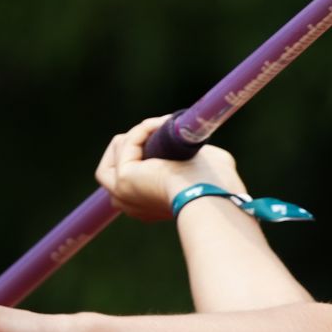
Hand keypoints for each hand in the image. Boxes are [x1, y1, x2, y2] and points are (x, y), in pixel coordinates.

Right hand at [96, 114, 245, 222]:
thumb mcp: (204, 164)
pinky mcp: (123, 180)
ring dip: (140, 132)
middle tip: (160, 130)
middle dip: (135, 140)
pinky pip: (124, 144)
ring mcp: (123, 193)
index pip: (131, 174)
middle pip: (116, 160)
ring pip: (117, 150)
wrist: (210, 194)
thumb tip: (190, 137)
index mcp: (149, 205)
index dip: (142, 151)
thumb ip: (193, 152)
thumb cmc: (215, 184)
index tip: (160, 135)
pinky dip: (142, 130)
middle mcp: (132, 203)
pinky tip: (161, 125)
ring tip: (165, 126)